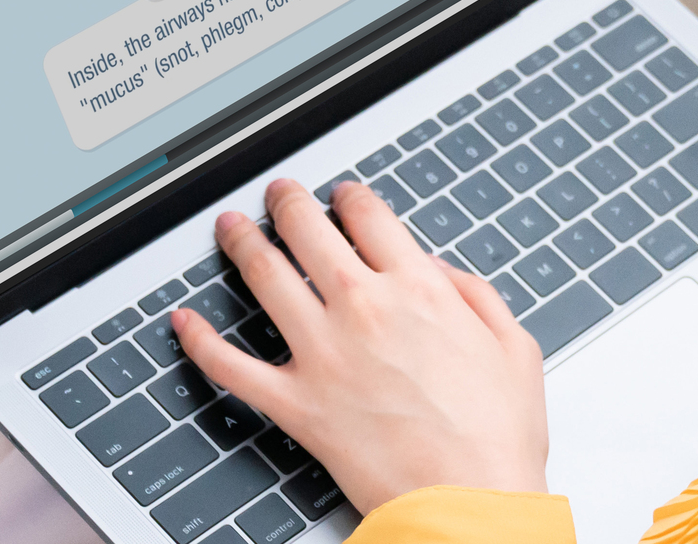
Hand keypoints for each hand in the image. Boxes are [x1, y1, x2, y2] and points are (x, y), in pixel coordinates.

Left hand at [174, 179, 548, 511]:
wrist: (471, 501)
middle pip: (307, 231)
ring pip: (264, 278)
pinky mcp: (295, 403)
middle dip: (287, 203)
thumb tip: (437, 271)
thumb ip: (474, 294)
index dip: (348, 197)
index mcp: (418, 289)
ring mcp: (322, 354)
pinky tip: (184, 322)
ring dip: (240, 243)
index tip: (340, 196)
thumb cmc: (496, 438)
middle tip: (278, 196)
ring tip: (230, 228)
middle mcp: (363, 309)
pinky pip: (230, 366)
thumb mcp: (514, 347)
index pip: (367, 217)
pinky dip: (199, 340)